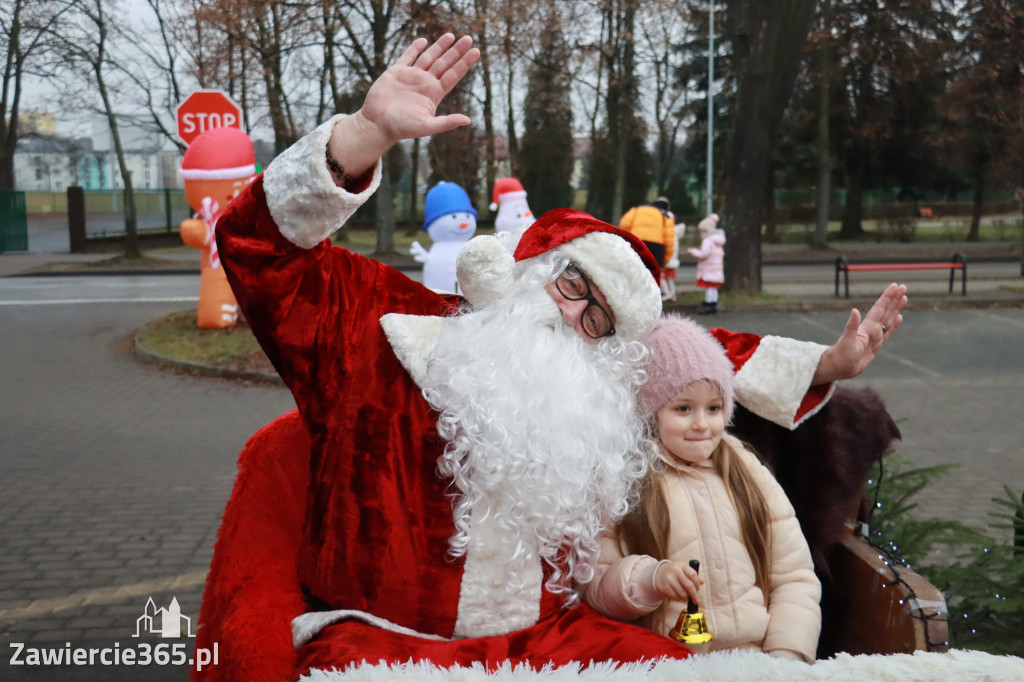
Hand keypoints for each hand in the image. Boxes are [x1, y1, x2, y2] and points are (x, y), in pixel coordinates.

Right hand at [350, 35, 478, 153]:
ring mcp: (411, 76)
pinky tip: (424, 40)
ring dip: (440, 46)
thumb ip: (447, 122)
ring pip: (429, 57)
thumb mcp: (427, 126)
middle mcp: (425, 83)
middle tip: (469, 38)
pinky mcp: (396, 72)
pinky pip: (408, 56)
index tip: (476, 51)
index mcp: (434, 93)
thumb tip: (468, 120)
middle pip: (445, 63)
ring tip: (451, 35)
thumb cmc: (402, 128)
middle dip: (456, 51)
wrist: (377, 124)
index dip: (464, 63)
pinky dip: (415, 48)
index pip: (453, 75)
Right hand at [653, 560, 703, 603]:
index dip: (697, 583)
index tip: (698, 589)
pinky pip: (675, 596)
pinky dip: (679, 599)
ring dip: (686, 598)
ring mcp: (669, 579)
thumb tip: (702, 582)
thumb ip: (694, 575)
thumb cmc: (675, 572)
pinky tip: (680, 597)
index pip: (693, 575)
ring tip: (687, 598)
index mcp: (682, 565)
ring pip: (682, 593)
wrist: (659, 573)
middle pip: (688, 585)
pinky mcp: (664, 587)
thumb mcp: (684, 570)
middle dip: (694, 594)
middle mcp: (675, 571)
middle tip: (697, 600)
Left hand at [812, 282, 907, 384]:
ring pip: (888, 319)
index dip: (887, 297)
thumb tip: (854, 310)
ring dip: (896, 309)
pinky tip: (899, 317)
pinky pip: (888, 332)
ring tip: (904, 298)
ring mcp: (874, 336)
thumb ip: (851, 326)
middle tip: (904, 287)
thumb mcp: (847, 341)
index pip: (880, 308)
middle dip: (894, 299)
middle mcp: (871, 329)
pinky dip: (894, 324)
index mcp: (867, 327)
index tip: (895, 286)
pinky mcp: (875, 344)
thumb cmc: (842, 356)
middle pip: (886, 310)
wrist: (840, 368)